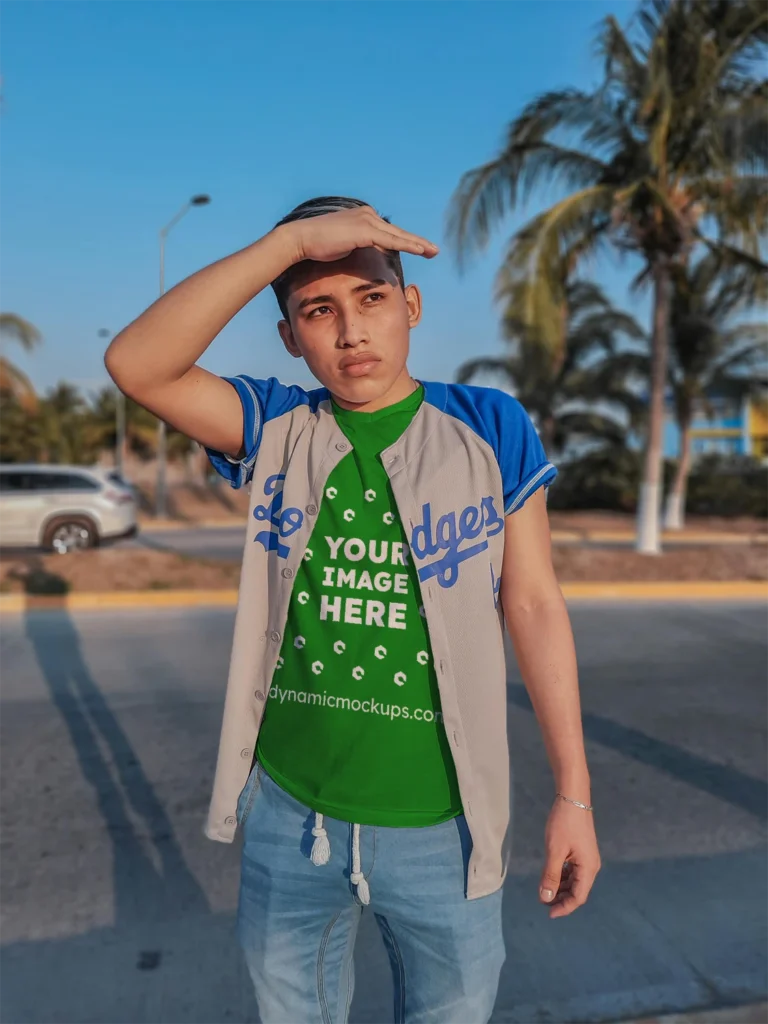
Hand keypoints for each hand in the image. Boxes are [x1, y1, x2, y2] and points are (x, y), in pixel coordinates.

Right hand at [284, 205, 438, 264]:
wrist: (301, 239)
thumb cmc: (316, 245)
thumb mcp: (342, 245)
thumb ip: (356, 245)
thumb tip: (362, 253)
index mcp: (362, 217)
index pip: (388, 232)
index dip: (404, 241)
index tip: (418, 249)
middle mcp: (367, 214)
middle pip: (397, 232)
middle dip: (417, 241)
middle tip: (434, 250)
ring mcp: (366, 220)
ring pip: (398, 236)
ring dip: (418, 244)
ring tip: (433, 252)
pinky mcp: (365, 230)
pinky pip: (391, 240)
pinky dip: (407, 245)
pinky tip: (420, 251)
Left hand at [538, 796, 600, 918]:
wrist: (573, 798)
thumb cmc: (564, 824)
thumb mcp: (555, 851)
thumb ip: (550, 875)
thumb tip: (546, 898)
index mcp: (588, 868)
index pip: (578, 897)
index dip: (564, 907)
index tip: (548, 913)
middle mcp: (591, 866)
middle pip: (577, 891)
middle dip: (561, 899)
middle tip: (543, 902)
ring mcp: (587, 858)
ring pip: (574, 881)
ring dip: (560, 888)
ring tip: (544, 891)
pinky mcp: (581, 851)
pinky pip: (573, 870)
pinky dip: (562, 876)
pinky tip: (551, 876)